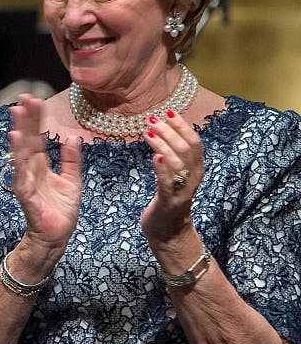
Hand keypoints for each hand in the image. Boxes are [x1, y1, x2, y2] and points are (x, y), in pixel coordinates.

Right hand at [7, 94, 81, 252]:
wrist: (57, 237)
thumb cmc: (61, 211)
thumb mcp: (71, 180)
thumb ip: (70, 160)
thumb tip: (72, 138)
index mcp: (41, 166)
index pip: (37, 137)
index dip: (35, 118)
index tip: (34, 99)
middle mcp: (31, 171)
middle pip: (27, 141)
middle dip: (25, 121)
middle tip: (22, 99)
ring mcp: (27, 183)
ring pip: (21, 156)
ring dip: (18, 139)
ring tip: (17, 121)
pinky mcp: (27, 197)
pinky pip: (23, 179)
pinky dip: (20, 165)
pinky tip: (18, 151)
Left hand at [141, 109, 202, 242]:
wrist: (169, 233)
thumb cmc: (168, 199)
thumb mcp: (173, 174)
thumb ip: (173, 156)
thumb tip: (162, 130)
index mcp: (196, 169)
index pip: (194, 142)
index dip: (183, 125)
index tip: (168, 111)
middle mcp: (193, 178)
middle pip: (186, 148)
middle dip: (169, 131)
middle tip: (152, 119)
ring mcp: (182, 190)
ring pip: (178, 162)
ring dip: (163, 144)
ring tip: (148, 132)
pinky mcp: (170, 202)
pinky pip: (168, 184)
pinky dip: (163, 169)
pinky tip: (155, 156)